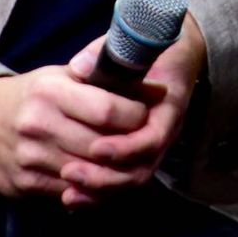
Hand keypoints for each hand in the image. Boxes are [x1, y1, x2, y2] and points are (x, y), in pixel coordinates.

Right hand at [0, 65, 149, 198]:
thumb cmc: (33, 95)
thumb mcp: (61, 75)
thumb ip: (103, 78)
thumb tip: (152, 84)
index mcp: (50, 91)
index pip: (108, 110)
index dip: (134, 115)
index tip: (143, 113)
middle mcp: (38, 124)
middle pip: (101, 146)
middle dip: (128, 145)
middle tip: (141, 140)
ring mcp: (30, 158)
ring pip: (89, 175)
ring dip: (113, 171)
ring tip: (124, 159)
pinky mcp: (25, 185)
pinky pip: (71, 193)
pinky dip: (91, 188)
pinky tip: (99, 175)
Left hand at [59, 11, 206, 207]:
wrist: (171, 54)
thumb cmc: (147, 46)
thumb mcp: (130, 41)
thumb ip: (104, 53)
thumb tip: (78, 67)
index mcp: (167, 102)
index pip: (151, 137)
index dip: (124, 147)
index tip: (94, 147)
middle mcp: (164, 129)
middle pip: (140, 168)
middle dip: (104, 175)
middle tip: (68, 171)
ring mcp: (153, 145)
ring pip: (131, 179)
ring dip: (99, 187)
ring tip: (67, 185)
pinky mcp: (139, 155)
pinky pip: (122, 181)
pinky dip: (98, 193)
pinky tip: (71, 195)